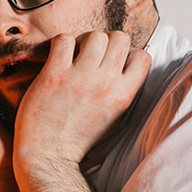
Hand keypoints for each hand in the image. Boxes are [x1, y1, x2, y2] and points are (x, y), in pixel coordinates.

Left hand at [14, 30, 149, 169]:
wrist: (48, 155)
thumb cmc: (78, 138)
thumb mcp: (115, 117)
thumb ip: (124, 92)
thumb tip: (128, 67)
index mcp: (124, 95)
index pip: (143, 55)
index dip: (127, 53)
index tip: (111, 63)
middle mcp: (106, 83)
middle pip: (119, 38)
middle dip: (106, 42)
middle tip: (90, 56)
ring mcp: (80, 77)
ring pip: (94, 35)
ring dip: (83, 40)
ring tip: (73, 55)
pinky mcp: (54, 75)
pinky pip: (64, 39)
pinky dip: (60, 43)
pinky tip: (56, 57)